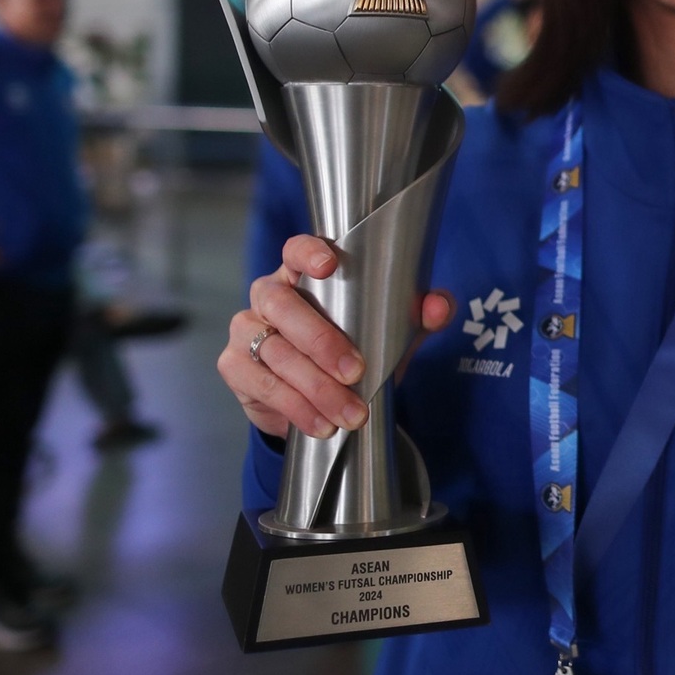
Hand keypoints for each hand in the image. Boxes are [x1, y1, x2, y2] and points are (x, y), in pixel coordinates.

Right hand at [216, 234, 453, 439]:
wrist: (322, 401)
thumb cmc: (354, 348)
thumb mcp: (392, 332)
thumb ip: (419, 315)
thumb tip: (439, 305)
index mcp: (302, 275)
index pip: (295, 251)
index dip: (307, 253)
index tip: (328, 266)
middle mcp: (269, 296)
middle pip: (283, 306)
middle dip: (321, 341)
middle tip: (355, 371)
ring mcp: (246, 329)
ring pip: (275, 352)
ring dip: (315, 387)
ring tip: (350, 414)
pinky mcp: (235, 366)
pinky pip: (263, 384)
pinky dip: (296, 407)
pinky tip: (322, 423)